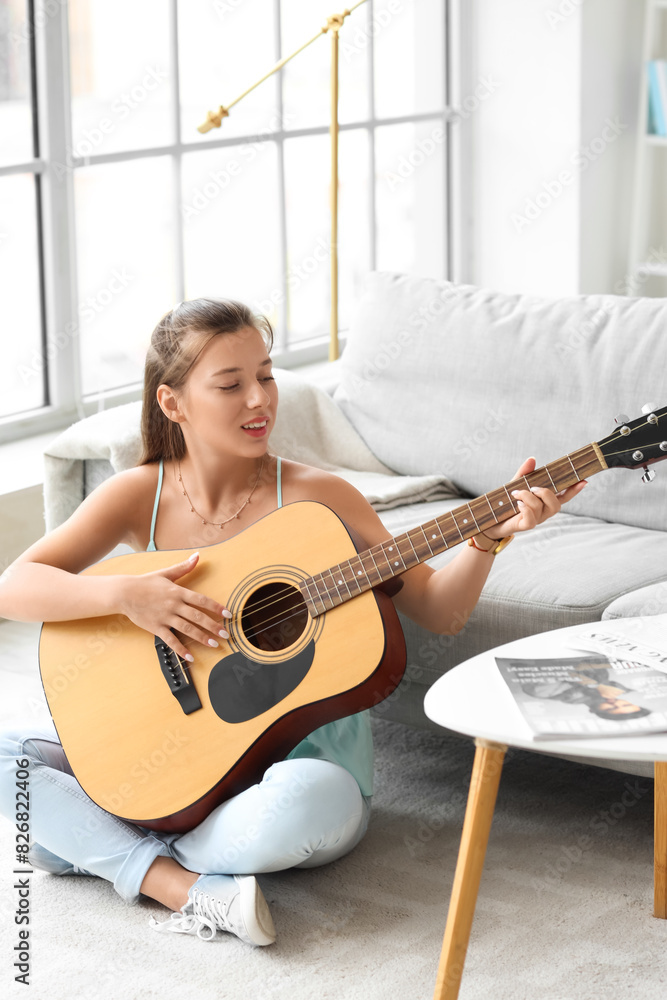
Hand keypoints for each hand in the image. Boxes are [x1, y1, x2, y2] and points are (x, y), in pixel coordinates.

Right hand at [116, 552, 230, 661]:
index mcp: (178, 592)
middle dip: (213, 626)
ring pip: (187, 629)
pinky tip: (190, 657)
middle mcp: (174, 605)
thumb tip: (197, 556)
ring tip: (214, 644)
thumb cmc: (146, 582)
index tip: (228, 614)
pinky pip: (170, 640)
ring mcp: (165, 617)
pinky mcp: (156, 627)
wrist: (124, 593)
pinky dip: (181, 649)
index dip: (216, 607)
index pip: (202, 600)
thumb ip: (184, 567)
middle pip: (197, 617)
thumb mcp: (166, 573)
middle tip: (226, 634)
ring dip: (202, 637)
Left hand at [481, 457, 586, 540]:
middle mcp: (544, 512)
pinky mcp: (525, 526)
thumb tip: (532, 459)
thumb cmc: (506, 502)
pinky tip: (517, 504)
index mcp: (545, 501)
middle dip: (546, 493)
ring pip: (541, 508)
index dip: (575, 490)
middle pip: (557, 505)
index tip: (584, 480)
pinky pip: (531, 518)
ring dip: (528, 497)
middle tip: (532, 487)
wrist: (491, 520)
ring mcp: (536, 520)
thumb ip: (524, 473)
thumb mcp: (515, 484)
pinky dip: (525, 508)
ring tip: (516, 493)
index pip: (564, 496)